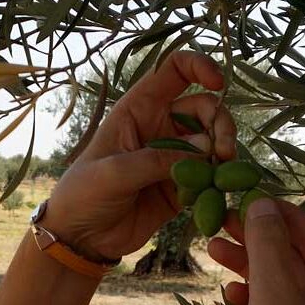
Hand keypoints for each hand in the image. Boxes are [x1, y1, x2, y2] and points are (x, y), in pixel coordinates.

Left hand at [42, 52, 237, 262]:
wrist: (81, 238)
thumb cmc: (84, 194)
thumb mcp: (114, 173)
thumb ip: (158, 159)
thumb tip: (207, 147)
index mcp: (137, 110)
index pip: (172, 70)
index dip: (198, 66)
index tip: (219, 82)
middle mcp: (159, 127)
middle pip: (204, 107)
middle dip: (220, 123)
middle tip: (223, 151)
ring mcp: (173, 157)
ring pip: (212, 140)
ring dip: (224, 151)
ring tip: (224, 171)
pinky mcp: (183, 186)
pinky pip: (211, 175)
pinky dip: (220, 179)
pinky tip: (218, 192)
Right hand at [208, 200, 304, 304]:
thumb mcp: (273, 296)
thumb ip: (268, 245)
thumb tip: (261, 203)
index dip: (283, 217)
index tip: (250, 196)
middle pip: (300, 258)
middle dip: (260, 240)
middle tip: (223, 219)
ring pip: (283, 280)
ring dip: (250, 263)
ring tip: (213, 247)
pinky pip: (276, 303)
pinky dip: (253, 292)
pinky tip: (229, 288)